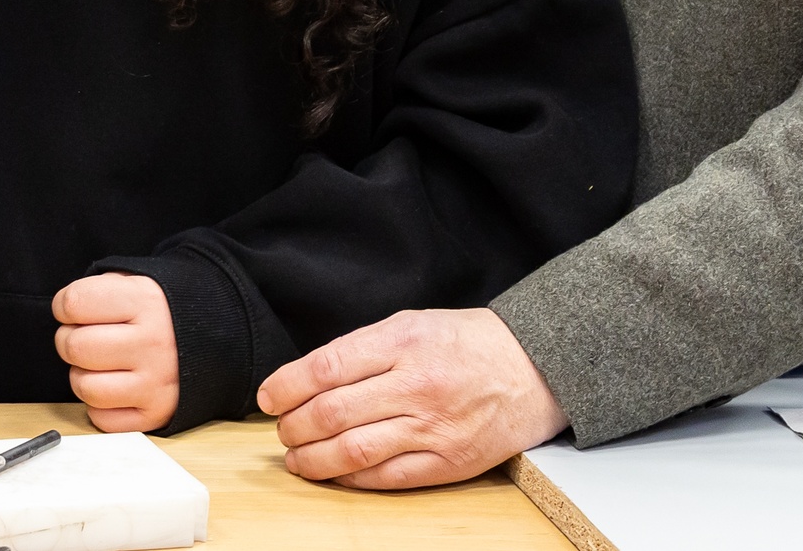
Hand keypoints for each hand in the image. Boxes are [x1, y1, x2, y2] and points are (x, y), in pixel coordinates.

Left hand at [53, 272, 177, 431]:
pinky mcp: (156, 413)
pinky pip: (101, 418)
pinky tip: (115, 386)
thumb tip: (63, 311)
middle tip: (87, 337)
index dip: (64, 306)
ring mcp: (156, 381)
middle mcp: (153, 341)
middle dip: (70, 341)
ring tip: (101, 364)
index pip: (74, 303)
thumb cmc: (163, 312)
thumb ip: (99, 290)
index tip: (74, 310)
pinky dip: (99, 405)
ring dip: (83, 375)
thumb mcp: (138, 283)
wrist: (218, 336)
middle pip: (74, 346)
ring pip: (84, 386)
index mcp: (146, 300)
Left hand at [257, 308, 566, 487]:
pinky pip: (386, 477)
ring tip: (297, 456)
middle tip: (281, 428)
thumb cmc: (470, 344)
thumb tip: (309, 376)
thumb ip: (364, 348)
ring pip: (353, 450)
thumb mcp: (414, 324)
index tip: (268, 396)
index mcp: (403, 342)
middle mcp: (416, 385)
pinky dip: (351, 478)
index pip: (326, 367)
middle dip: (294, 426)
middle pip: (332, 412)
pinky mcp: (447, 462)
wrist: (534, 370)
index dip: (286, 385)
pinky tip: (335, 472)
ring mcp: (433, 427)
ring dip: (312, 458)